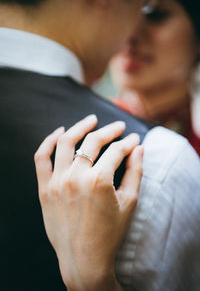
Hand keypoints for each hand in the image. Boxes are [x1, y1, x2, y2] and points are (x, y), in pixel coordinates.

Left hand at [34, 115, 143, 290]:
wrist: (83, 258)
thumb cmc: (109, 233)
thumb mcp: (129, 202)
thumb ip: (136, 172)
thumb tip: (140, 148)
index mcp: (99, 182)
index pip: (117, 151)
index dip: (129, 143)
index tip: (134, 140)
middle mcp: (76, 177)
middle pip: (93, 142)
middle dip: (110, 131)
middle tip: (119, 126)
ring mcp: (57, 182)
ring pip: (66, 142)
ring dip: (80, 127)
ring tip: (91, 120)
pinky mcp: (44, 189)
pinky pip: (41, 157)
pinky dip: (48, 141)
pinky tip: (59, 132)